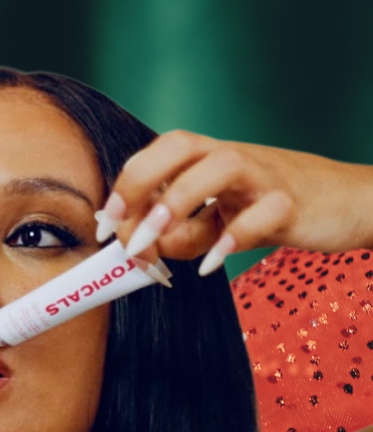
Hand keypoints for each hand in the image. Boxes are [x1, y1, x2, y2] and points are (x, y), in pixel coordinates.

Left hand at [98, 130, 372, 274]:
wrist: (346, 204)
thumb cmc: (270, 209)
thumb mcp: (216, 223)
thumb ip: (179, 234)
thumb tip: (139, 252)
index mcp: (206, 158)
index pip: (156, 154)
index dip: (124, 185)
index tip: (106, 227)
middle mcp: (230, 158)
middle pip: (179, 145)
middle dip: (141, 184)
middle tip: (124, 232)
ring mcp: (263, 176)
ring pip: (220, 167)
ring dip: (178, 202)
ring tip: (155, 242)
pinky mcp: (292, 202)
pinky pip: (264, 212)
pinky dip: (233, 237)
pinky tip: (210, 264)